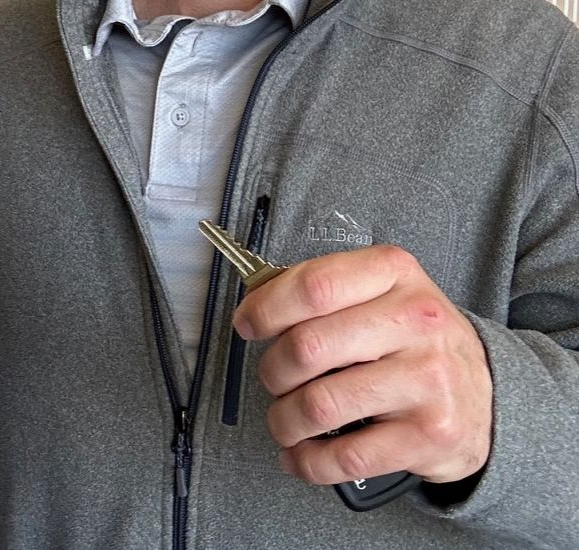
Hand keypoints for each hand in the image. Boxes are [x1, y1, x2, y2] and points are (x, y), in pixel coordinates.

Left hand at [233, 244, 491, 486]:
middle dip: (271, 369)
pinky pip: (346, 456)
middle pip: (307, 347)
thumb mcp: (379, 291)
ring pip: (319, 405)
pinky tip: (300, 454)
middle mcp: (416, 322)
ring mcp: (427, 380)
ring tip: (283, 420)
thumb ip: (321, 290)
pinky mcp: (430, 435)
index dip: (266, 307)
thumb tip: (255, 304)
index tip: (247, 324)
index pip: (313, 285)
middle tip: (272, 377)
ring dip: (283, 419)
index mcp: (394, 273)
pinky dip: (308, 461)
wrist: (487, 394)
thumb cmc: (412, 337)